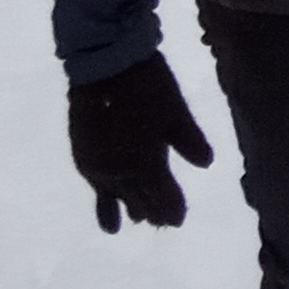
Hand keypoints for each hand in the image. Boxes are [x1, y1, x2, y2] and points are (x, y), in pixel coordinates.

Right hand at [69, 52, 212, 231]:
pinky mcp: (82, 156)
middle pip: (138, 200)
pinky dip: (103, 199)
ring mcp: (98, 166)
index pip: (162, 197)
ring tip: (131, 222)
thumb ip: (189, 140)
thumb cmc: (147, 85)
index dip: (172, 209)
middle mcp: (120, 172)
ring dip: (126, 207)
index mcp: (146, 163)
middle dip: (151, 211)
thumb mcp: (176, 111)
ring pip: (115, 196)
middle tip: (161, 223)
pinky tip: (106, 208)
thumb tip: (206, 164)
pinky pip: (96, 186)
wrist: (104, 64)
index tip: (179, 220)